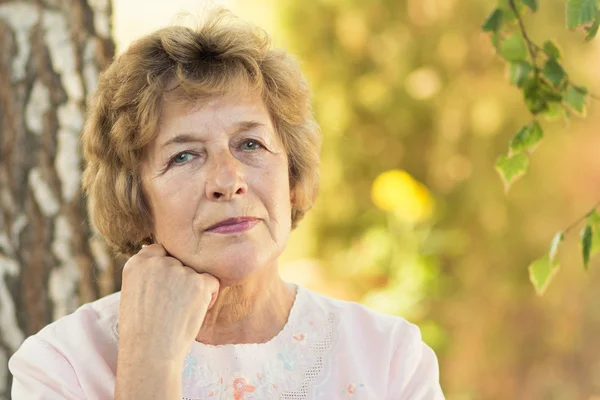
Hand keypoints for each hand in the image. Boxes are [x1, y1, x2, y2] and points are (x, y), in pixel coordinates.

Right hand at [117, 244, 219, 364]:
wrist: (150, 352)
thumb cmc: (141, 330)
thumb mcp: (133, 293)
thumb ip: (148, 274)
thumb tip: (168, 262)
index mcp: (137, 263)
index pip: (160, 251)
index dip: (166, 269)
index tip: (163, 289)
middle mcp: (158, 262)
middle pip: (180, 262)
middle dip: (181, 279)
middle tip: (171, 306)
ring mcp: (179, 271)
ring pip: (196, 273)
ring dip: (194, 290)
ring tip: (179, 312)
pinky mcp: (199, 282)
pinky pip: (212, 283)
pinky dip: (208, 298)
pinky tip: (192, 313)